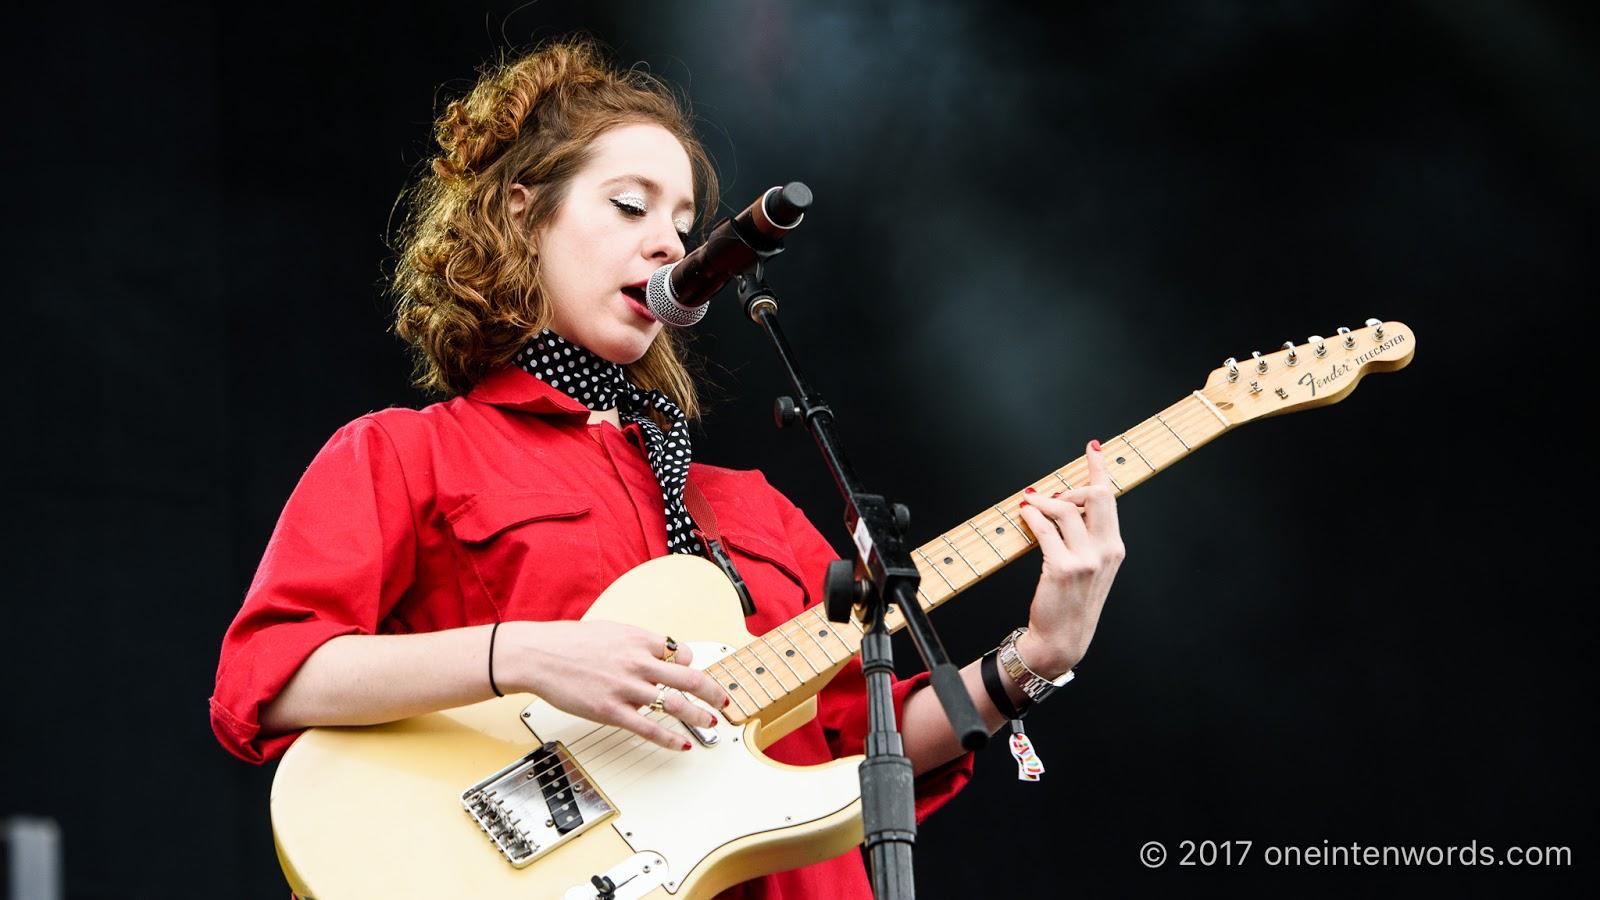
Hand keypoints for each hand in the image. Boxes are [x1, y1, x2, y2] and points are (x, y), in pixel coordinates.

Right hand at [496, 619, 730, 750]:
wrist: (539, 655)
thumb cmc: (571, 642)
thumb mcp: (612, 631)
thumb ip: (638, 643)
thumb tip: (661, 653)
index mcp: (639, 640)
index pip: (681, 653)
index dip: (692, 665)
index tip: (695, 674)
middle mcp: (638, 663)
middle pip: (689, 678)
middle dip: (713, 692)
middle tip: (725, 700)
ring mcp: (626, 688)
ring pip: (674, 704)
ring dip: (698, 716)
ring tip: (711, 723)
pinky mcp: (611, 711)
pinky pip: (648, 728)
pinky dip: (670, 738)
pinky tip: (682, 744)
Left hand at [1014, 439, 1126, 676]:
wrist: (1063, 639)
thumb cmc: (1071, 602)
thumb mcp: (1089, 568)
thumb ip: (1084, 537)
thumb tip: (1061, 503)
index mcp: (1113, 548)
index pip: (1110, 499)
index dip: (1099, 469)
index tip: (1093, 448)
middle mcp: (1105, 550)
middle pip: (1094, 496)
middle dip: (1071, 485)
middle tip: (1050, 493)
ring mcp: (1085, 559)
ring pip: (1064, 509)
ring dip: (1042, 501)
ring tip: (1030, 502)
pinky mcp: (1062, 567)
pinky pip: (1044, 529)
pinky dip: (1032, 515)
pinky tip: (1025, 513)